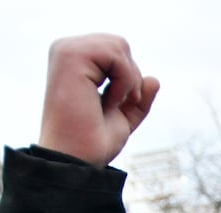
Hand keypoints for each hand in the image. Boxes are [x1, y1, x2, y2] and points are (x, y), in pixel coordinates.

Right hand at [38, 35, 159, 167]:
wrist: (77, 159)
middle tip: (115, 106)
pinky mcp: (70, 55)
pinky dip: (123, 80)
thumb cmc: (92, 142)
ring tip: (111, 104)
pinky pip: (116, 53)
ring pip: (120, 46)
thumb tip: (154, 80)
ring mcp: (66, 50)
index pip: (117, 52)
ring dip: (127, 81)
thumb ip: (137, 99)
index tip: (113, 106)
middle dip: (130, 77)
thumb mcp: (122, 118)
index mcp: (74, 61)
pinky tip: (108, 101)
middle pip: (120, 45)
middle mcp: (66, 50)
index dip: (127, 78)